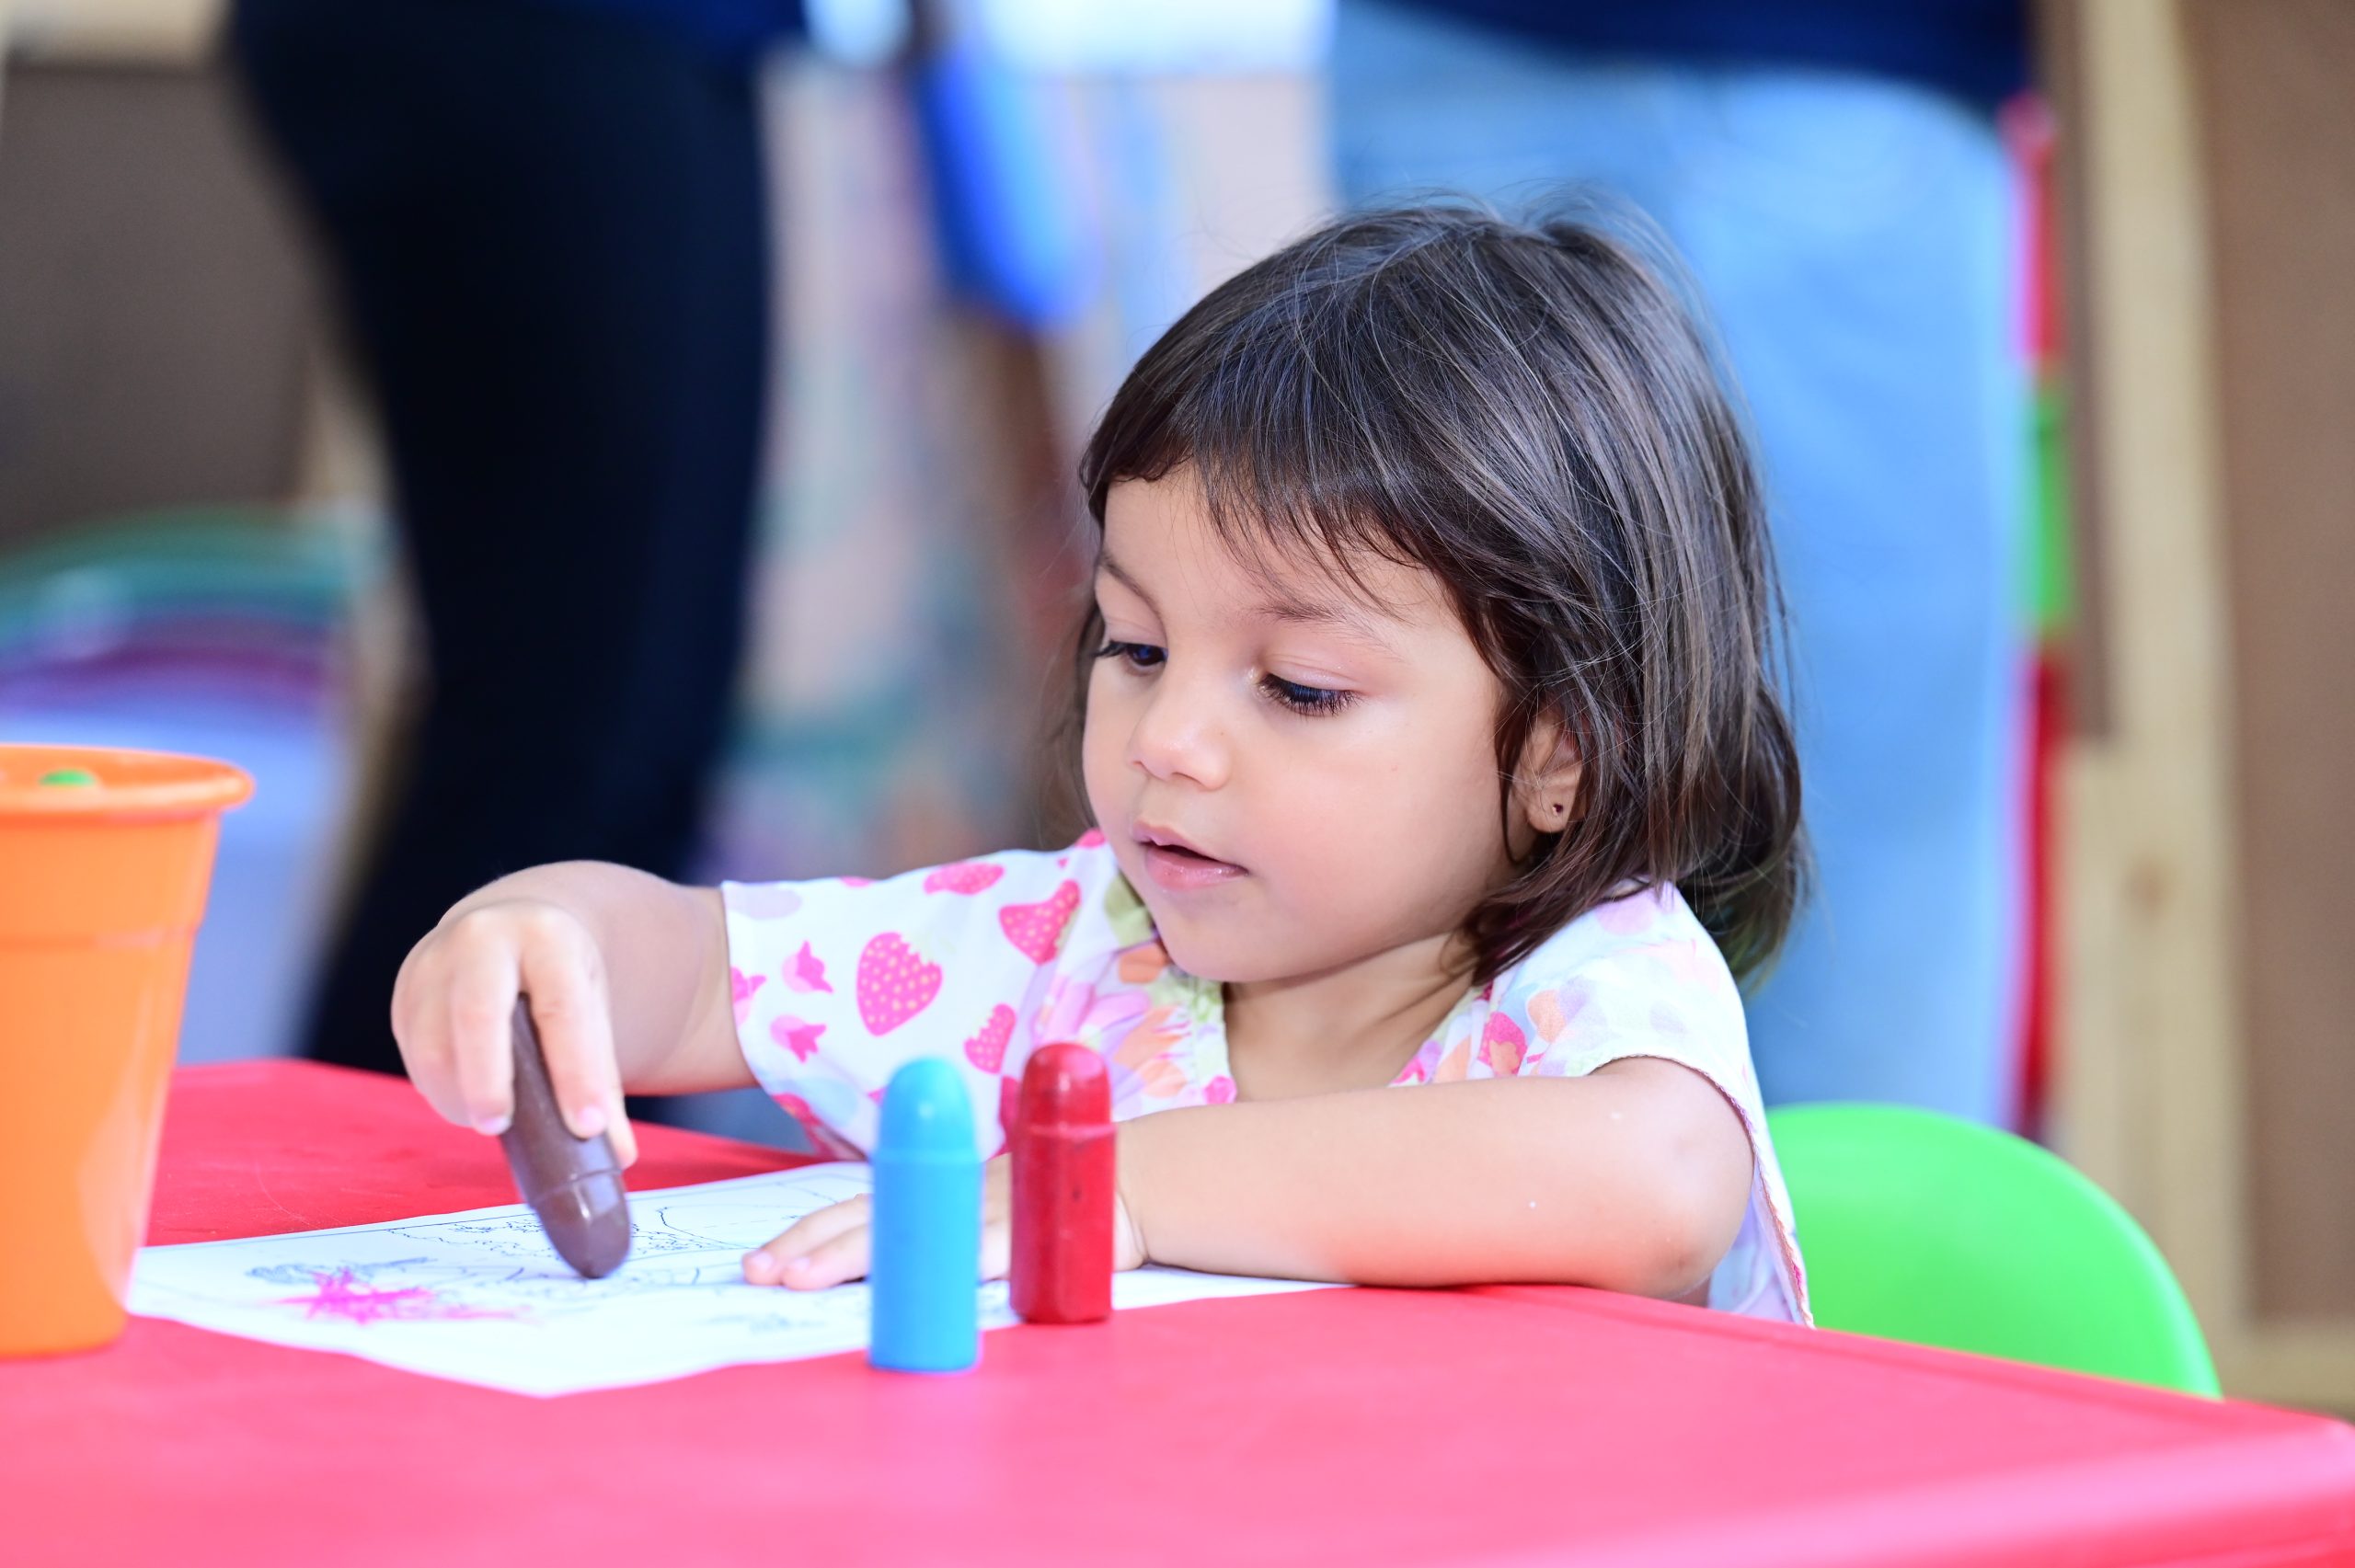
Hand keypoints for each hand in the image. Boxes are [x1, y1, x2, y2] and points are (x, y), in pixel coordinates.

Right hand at [391, 895, 637, 1165]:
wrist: (508, 924)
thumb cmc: (556, 977)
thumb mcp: (590, 1005)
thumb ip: (601, 1076)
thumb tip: (619, 1153)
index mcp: (546, 937)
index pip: (561, 1009)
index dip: (575, 1073)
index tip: (588, 1127)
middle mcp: (484, 939)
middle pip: (478, 1014)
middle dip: (488, 1081)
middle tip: (500, 1128)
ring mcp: (435, 961)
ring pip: (433, 1043)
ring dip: (459, 1096)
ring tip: (492, 1120)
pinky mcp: (406, 989)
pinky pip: (413, 1053)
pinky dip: (441, 1089)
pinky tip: (466, 1098)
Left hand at [743, 1152, 1146, 1287]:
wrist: (1130, 1183)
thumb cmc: (1056, 1205)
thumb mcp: (990, 1211)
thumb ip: (947, 1228)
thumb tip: (884, 1262)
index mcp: (939, 1193)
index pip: (861, 1211)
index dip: (808, 1235)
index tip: (761, 1261)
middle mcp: (951, 1198)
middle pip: (868, 1220)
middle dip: (805, 1248)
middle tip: (754, 1272)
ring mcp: (984, 1217)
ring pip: (906, 1237)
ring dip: (849, 1258)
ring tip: (799, 1282)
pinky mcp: (1023, 1239)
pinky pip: (974, 1255)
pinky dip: (939, 1272)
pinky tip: (906, 1291)